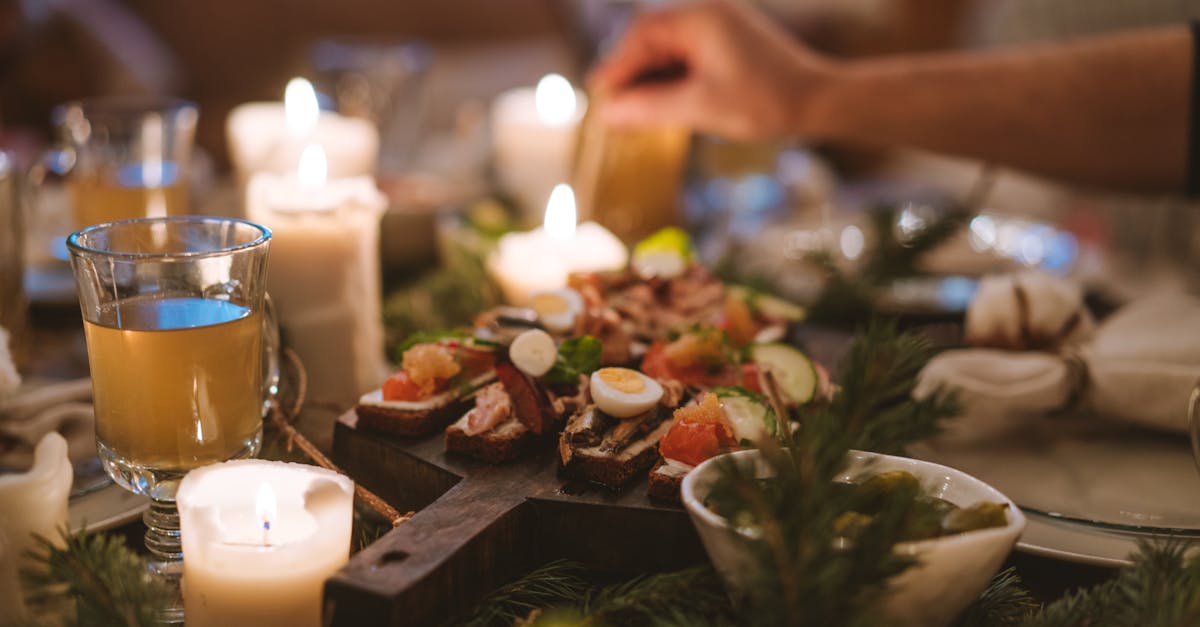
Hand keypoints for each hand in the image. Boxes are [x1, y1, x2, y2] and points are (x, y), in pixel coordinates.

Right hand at [589, 0, 834, 139]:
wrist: (820, 101)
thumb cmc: (766, 102)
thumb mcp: (700, 108)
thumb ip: (650, 109)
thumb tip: (607, 115)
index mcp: (699, 18)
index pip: (641, 36)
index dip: (616, 67)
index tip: (598, 97)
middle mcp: (706, 13)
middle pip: (650, 39)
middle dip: (629, 74)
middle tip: (609, 109)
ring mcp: (718, 26)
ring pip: (666, 49)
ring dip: (648, 79)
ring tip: (630, 113)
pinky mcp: (726, 43)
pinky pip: (685, 56)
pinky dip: (669, 79)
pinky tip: (659, 105)